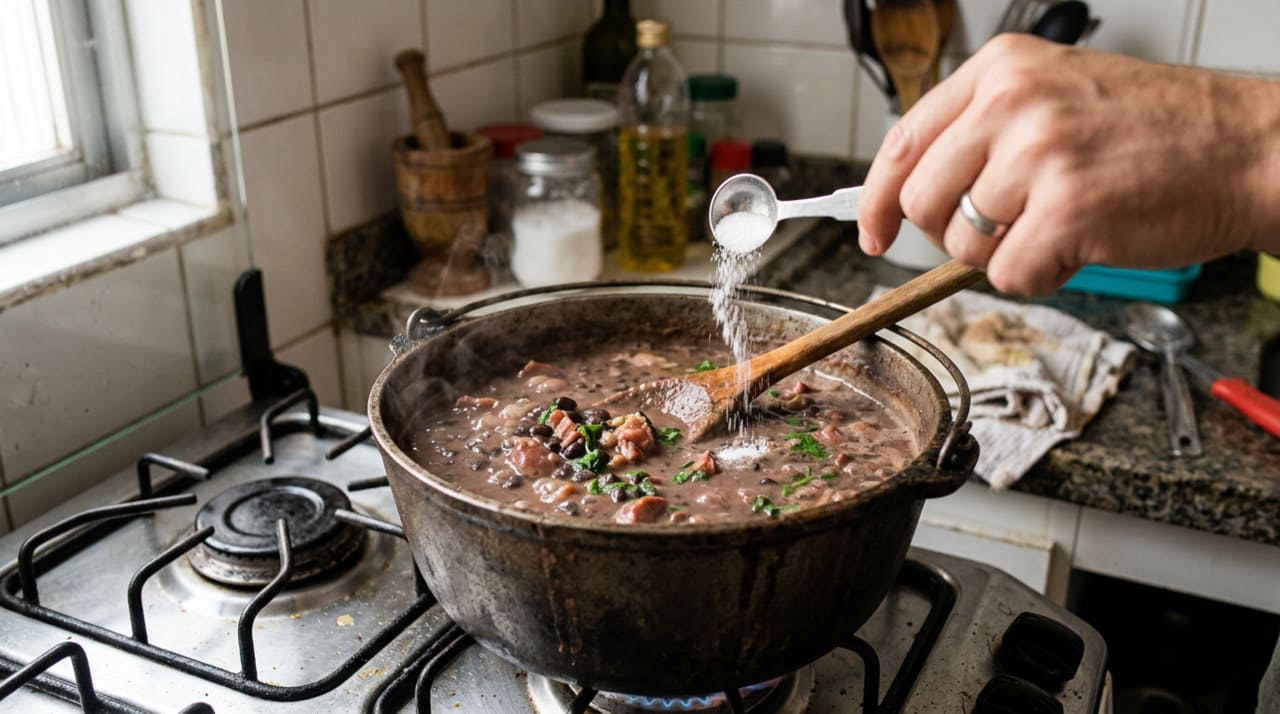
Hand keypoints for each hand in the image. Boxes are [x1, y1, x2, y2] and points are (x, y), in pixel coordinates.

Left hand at [857, 33, 1279, 295]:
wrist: (1246, 148)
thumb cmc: (1156, 129)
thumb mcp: (1057, 95)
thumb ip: (983, 130)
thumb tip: (911, 192)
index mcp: (1002, 68)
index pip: (903, 143)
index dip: (877, 200)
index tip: (873, 233)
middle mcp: (1012, 103)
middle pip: (923, 201)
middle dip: (952, 233)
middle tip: (1006, 227)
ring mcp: (1039, 155)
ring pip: (963, 245)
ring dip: (1007, 253)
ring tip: (1062, 223)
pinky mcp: (1068, 210)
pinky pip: (1008, 275)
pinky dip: (1040, 277)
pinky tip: (1080, 247)